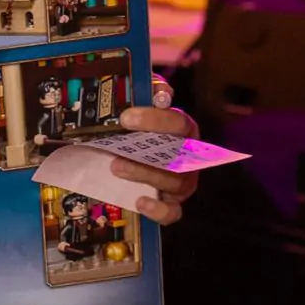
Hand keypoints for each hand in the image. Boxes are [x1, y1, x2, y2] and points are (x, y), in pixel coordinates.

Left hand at [110, 80, 199, 223]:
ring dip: (143, 174)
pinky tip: (140, 202)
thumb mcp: (145, 103)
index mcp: (185, 131)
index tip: (126, 117)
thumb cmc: (143, 127)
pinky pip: (172, 212)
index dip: (155, 120)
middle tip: (116, 147)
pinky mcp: (172, 203)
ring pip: (173, 182)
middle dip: (147, 151)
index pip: (179, 124)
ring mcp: (182, 182)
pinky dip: (159, 210)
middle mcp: (189, 157)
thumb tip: (161, 92)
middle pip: (178, 156)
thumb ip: (152, 91)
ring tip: (116, 167)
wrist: (135, 154)